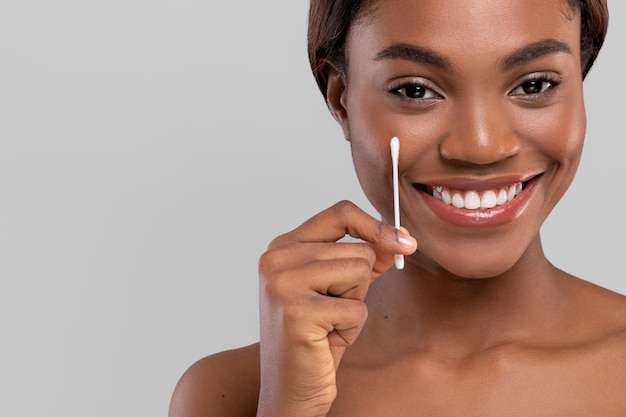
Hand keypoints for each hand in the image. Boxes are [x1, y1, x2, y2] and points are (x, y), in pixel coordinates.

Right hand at [256, 201, 416, 416]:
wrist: (290, 389)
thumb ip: (363, 260)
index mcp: (283, 246)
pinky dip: (351, 329)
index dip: (376, 225)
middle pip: (359, 249)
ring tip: (329, 324)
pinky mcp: (296, 311)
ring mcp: (282, 283)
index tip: (405, 241)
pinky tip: (326, 341)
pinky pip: (357, 308)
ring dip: (355, 306)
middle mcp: (276, 258)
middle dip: (359, 285)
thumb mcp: (339, 289)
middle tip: (332, 311)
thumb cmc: (315, 338)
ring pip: (360, 273)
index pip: (340, 213)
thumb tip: (401, 239)